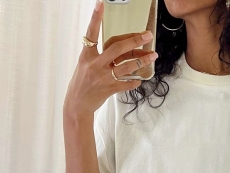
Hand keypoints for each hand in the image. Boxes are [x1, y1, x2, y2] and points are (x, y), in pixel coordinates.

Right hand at [64, 0, 157, 114]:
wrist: (77, 105)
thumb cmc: (81, 84)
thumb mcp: (85, 65)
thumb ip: (100, 56)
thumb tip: (120, 50)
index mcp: (87, 56)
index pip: (91, 34)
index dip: (95, 19)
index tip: (100, 4)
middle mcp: (96, 64)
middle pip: (118, 49)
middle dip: (134, 41)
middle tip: (147, 35)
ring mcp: (103, 77)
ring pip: (127, 66)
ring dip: (142, 60)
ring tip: (153, 56)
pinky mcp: (110, 89)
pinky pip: (127, 84)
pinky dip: (135, 81)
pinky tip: (140, 79)